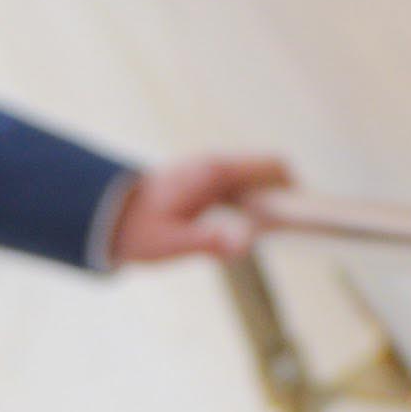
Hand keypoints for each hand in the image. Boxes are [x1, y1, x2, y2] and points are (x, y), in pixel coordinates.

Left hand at [107, 152, 293, 265]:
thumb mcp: (170, 243)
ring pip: (256, 183)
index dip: (297, 188)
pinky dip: (253, 208)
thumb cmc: (136, 231)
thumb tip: (243, 245)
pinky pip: (241, 191)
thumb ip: (207, 242)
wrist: (103, 218)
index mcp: (215, 172)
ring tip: (275, 238)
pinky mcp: (204, 185)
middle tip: (294, 236)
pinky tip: (249, 234)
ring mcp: (210, 173)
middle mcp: (216, 166)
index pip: (274, 166)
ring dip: (269, 206)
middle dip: (286, 199)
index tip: (307, 218)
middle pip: (270, 173)